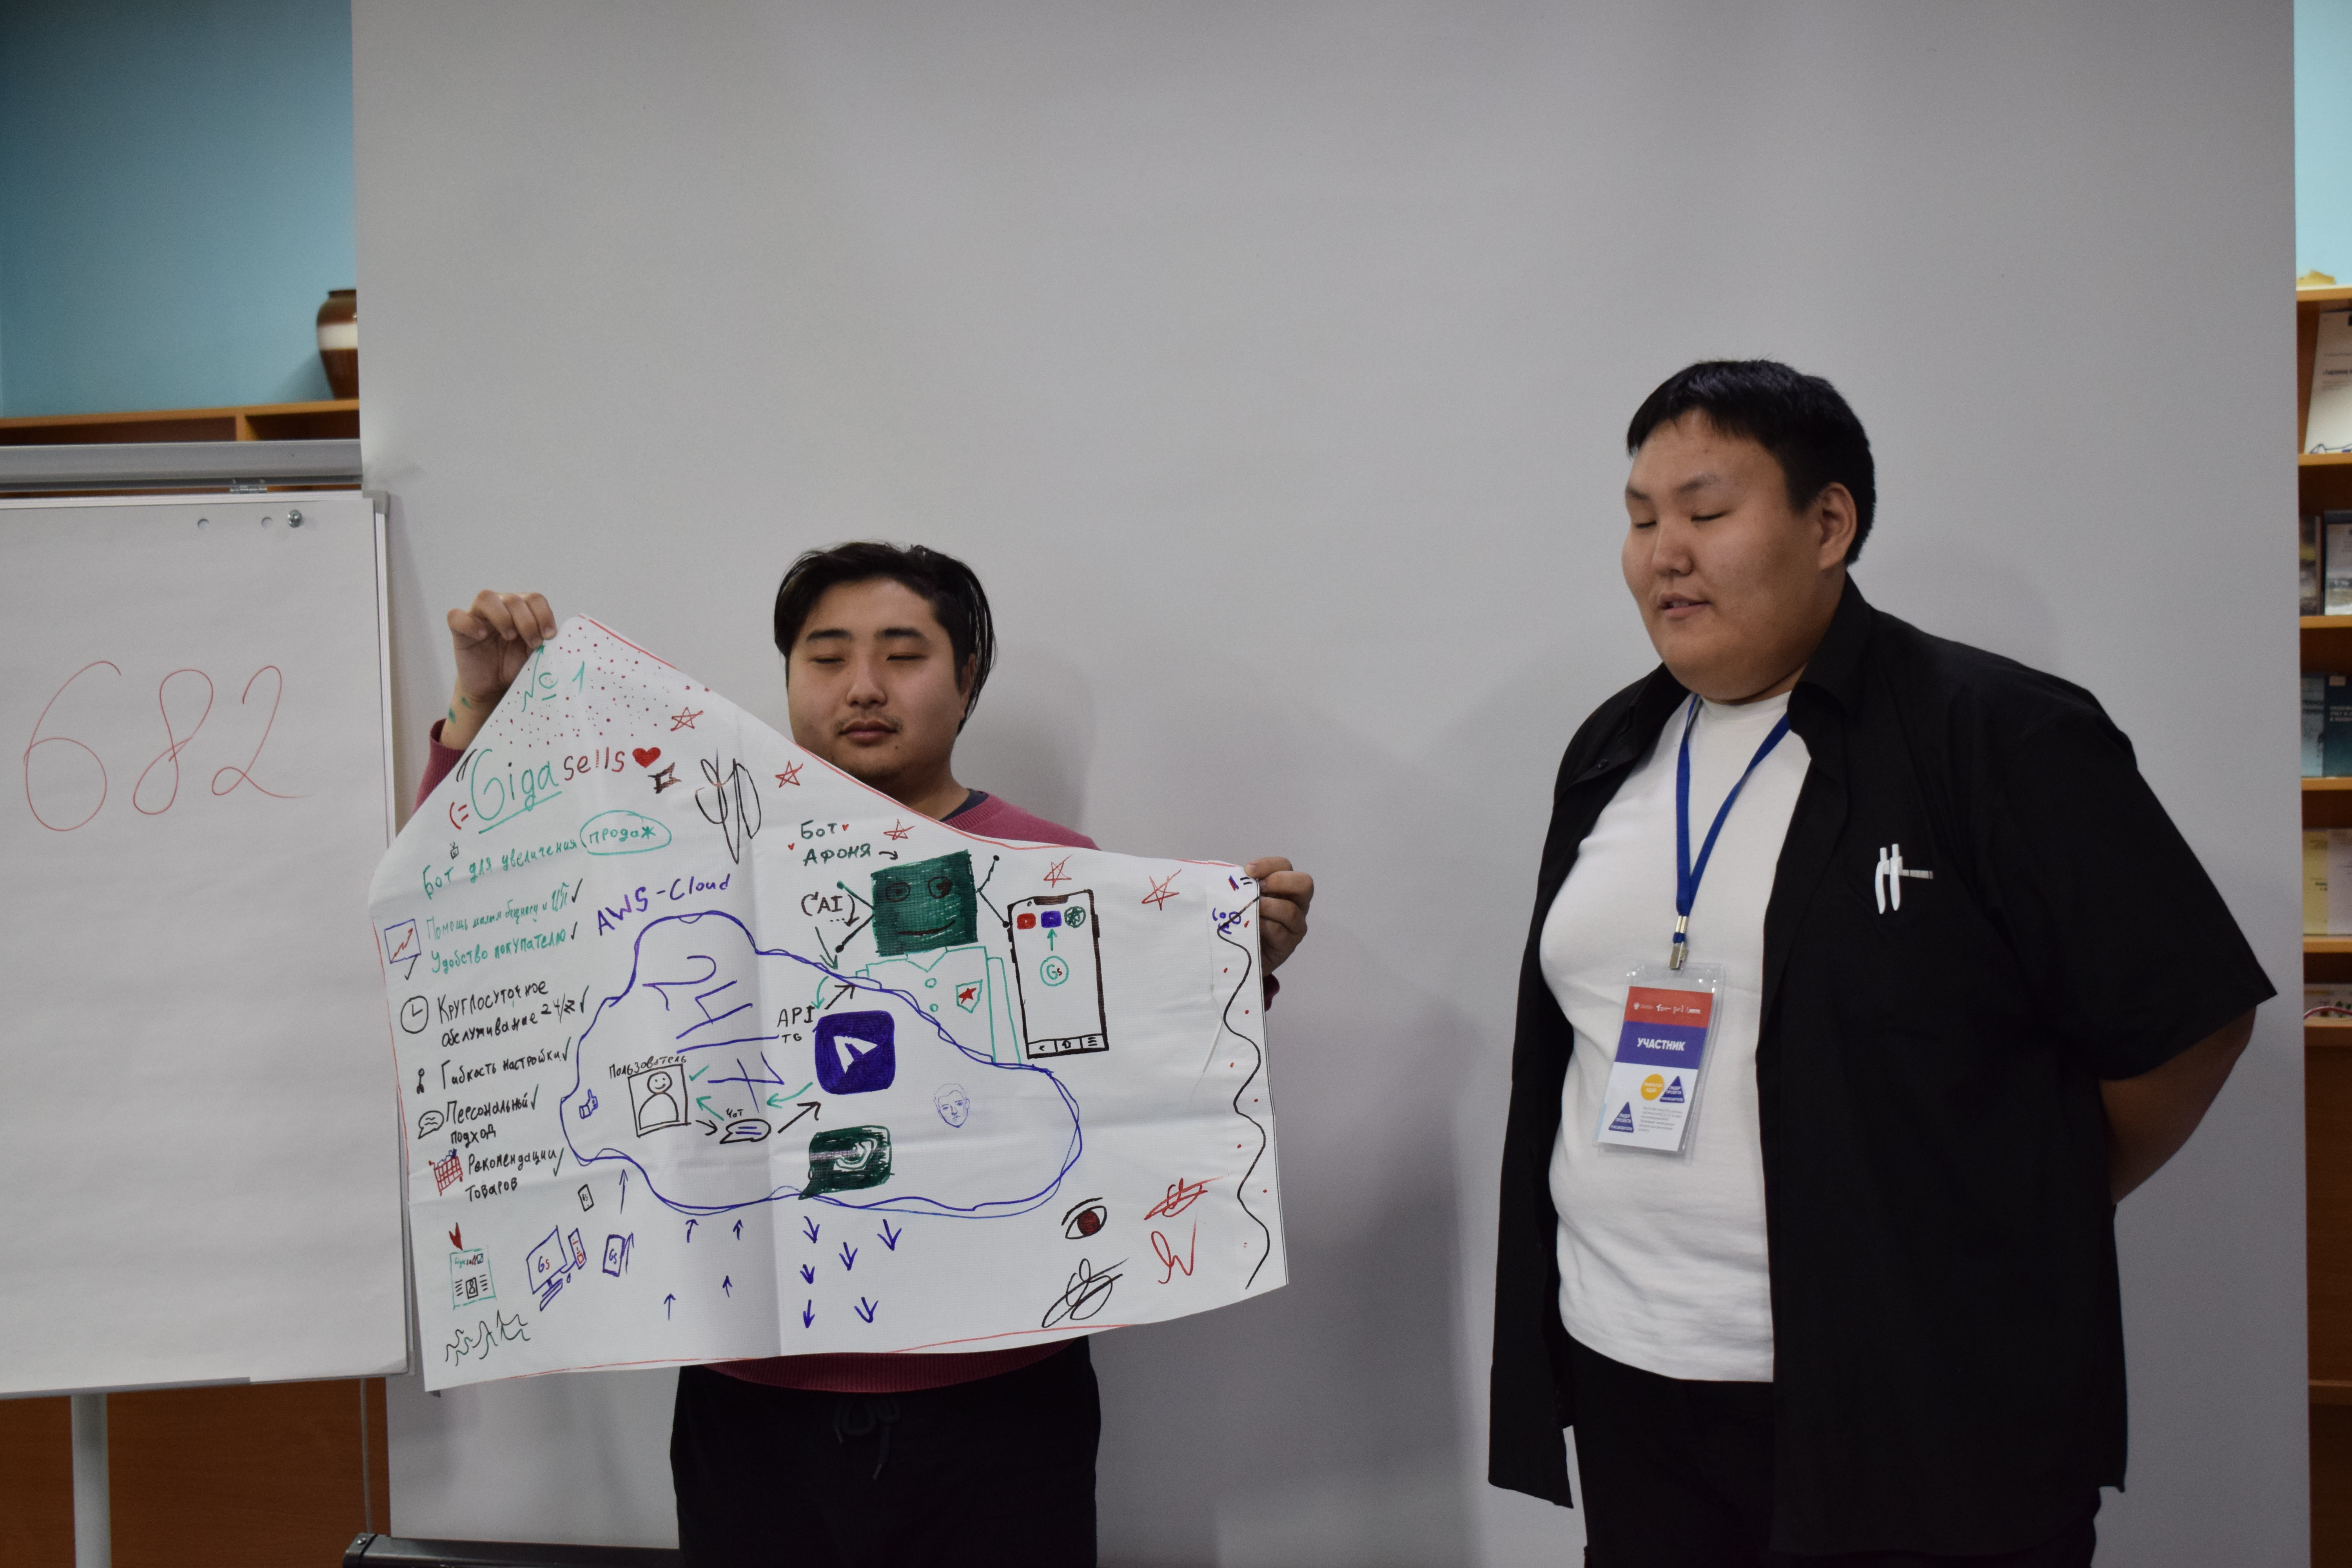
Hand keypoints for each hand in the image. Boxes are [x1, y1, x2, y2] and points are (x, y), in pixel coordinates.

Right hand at [440, 590, 555, 750]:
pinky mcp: (459, 631)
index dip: (544, 613)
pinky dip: (469, 623)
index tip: (550, 635)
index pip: (534, 599)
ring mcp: (478, 617)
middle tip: (532, 643)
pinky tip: (481, 635)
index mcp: (522, 611)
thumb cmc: (516, 668)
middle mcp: (500, 608)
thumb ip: (546, 641)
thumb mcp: (536, 655)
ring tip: (509, 636)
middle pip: (514, 599)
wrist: (494, 689)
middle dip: (527, 620)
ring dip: (502, 616)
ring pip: (486, 597)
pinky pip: (456, 616)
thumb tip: (562, 636)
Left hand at [1245, 857, 1313, 973]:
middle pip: (1304, 883)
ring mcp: (1296, 925)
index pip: (1285, 866)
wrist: (1240, 952)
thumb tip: (1232, 875)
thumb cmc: (1242, 920)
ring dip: (1267, 906)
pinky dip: (1263, 926)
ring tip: (1248, 909)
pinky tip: (1248, 926)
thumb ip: (1243, 885)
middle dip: (1279, 881)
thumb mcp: (1242, 898)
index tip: (1248, 871)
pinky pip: (1279, 931)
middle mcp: (1297, 903)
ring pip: (1291, 910)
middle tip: (1258, 888)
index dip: (1268, 865)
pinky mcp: (1288, 944)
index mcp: (1285, 887)